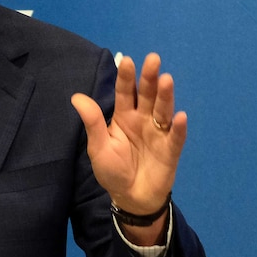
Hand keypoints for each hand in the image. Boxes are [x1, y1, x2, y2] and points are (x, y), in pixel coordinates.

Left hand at [71, 53, 186, 216]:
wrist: (130, 197)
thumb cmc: (113, 170)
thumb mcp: (98, 147)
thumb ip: (92, 122)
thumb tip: (76, 96)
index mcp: (124, 116)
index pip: (125, 93)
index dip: (126, 78)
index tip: (127, 60)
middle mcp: (143, 119)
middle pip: (147, 95)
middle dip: (150, 77)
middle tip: (153, 59)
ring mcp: (159, 133)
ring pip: (163, 110)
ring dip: (166, 96)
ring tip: (166, 80)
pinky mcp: (171, 150)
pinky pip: (175, 137)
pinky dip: (178, 128)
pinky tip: (180, 117)